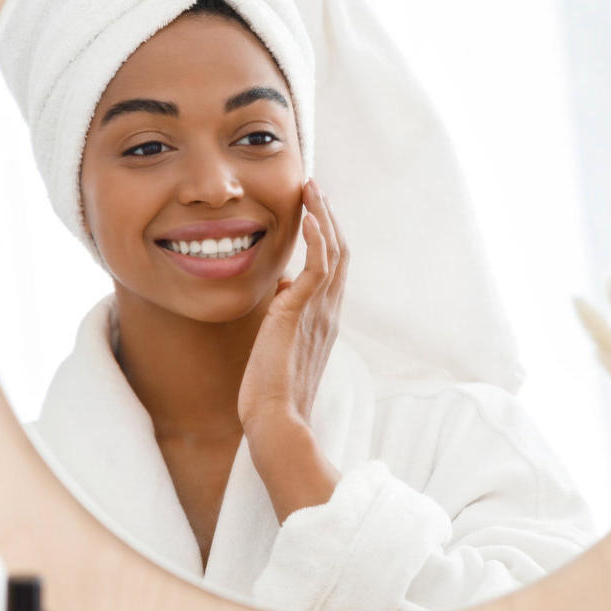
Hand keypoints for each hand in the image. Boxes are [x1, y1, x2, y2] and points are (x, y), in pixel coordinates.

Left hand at [240, 181, 346, 516]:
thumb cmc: (271, 394)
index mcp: (323, 321)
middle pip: (339, 252)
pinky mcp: (301, 314)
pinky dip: (316, 238)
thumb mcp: (279, 345)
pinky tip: (307, 216)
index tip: (313, 210)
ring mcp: (318, 313)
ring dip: (322, 217)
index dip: (326, 236)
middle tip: (314, 188)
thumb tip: (280, 288)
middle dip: (327, 217)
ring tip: (311, 188)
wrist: (274, 422)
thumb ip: (285, 315)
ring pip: (332, 252)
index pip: (332, 269)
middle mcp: (328, 313)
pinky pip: (318, 267)